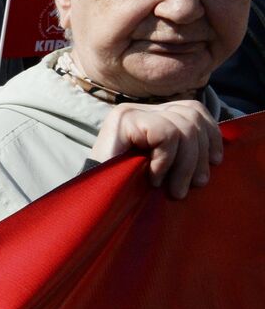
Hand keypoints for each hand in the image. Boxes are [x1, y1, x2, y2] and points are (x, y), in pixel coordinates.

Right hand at [92, 100, 222, 198]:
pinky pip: (166, 133)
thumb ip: (184, 151)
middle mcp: (141, 108)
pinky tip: (153, 177)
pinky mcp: (123, 119)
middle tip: (192, 186)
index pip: (194, 110)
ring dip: (184, 163)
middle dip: (198, 156)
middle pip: (192, 117)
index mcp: (153, 114)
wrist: (93, 200)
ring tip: (173, 188)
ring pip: (183, 126)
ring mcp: (131, 111)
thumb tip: (215, 154)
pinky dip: (166, 160)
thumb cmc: (127, 189)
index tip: (214, 163)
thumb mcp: (165, 167)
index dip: (211, 135)